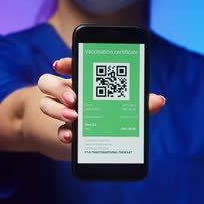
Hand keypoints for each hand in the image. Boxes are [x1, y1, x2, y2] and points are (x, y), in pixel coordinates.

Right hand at [37, 57, 165, 143]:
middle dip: (59, 89)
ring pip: (45, 103)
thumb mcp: (124, 108)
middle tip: (73, 99)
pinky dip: (61, 132)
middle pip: (49, 82)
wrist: (94, 141)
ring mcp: (59, 110)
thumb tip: (158, 100)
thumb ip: (139, 103)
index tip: (60, 65)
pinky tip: (70, 137)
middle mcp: (66, 92)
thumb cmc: (111, 115)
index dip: (64, 63)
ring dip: (57, 110)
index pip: (68, 65)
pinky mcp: (61, 129)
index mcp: (82, 80)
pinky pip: (53, 127)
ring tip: (74, 118)